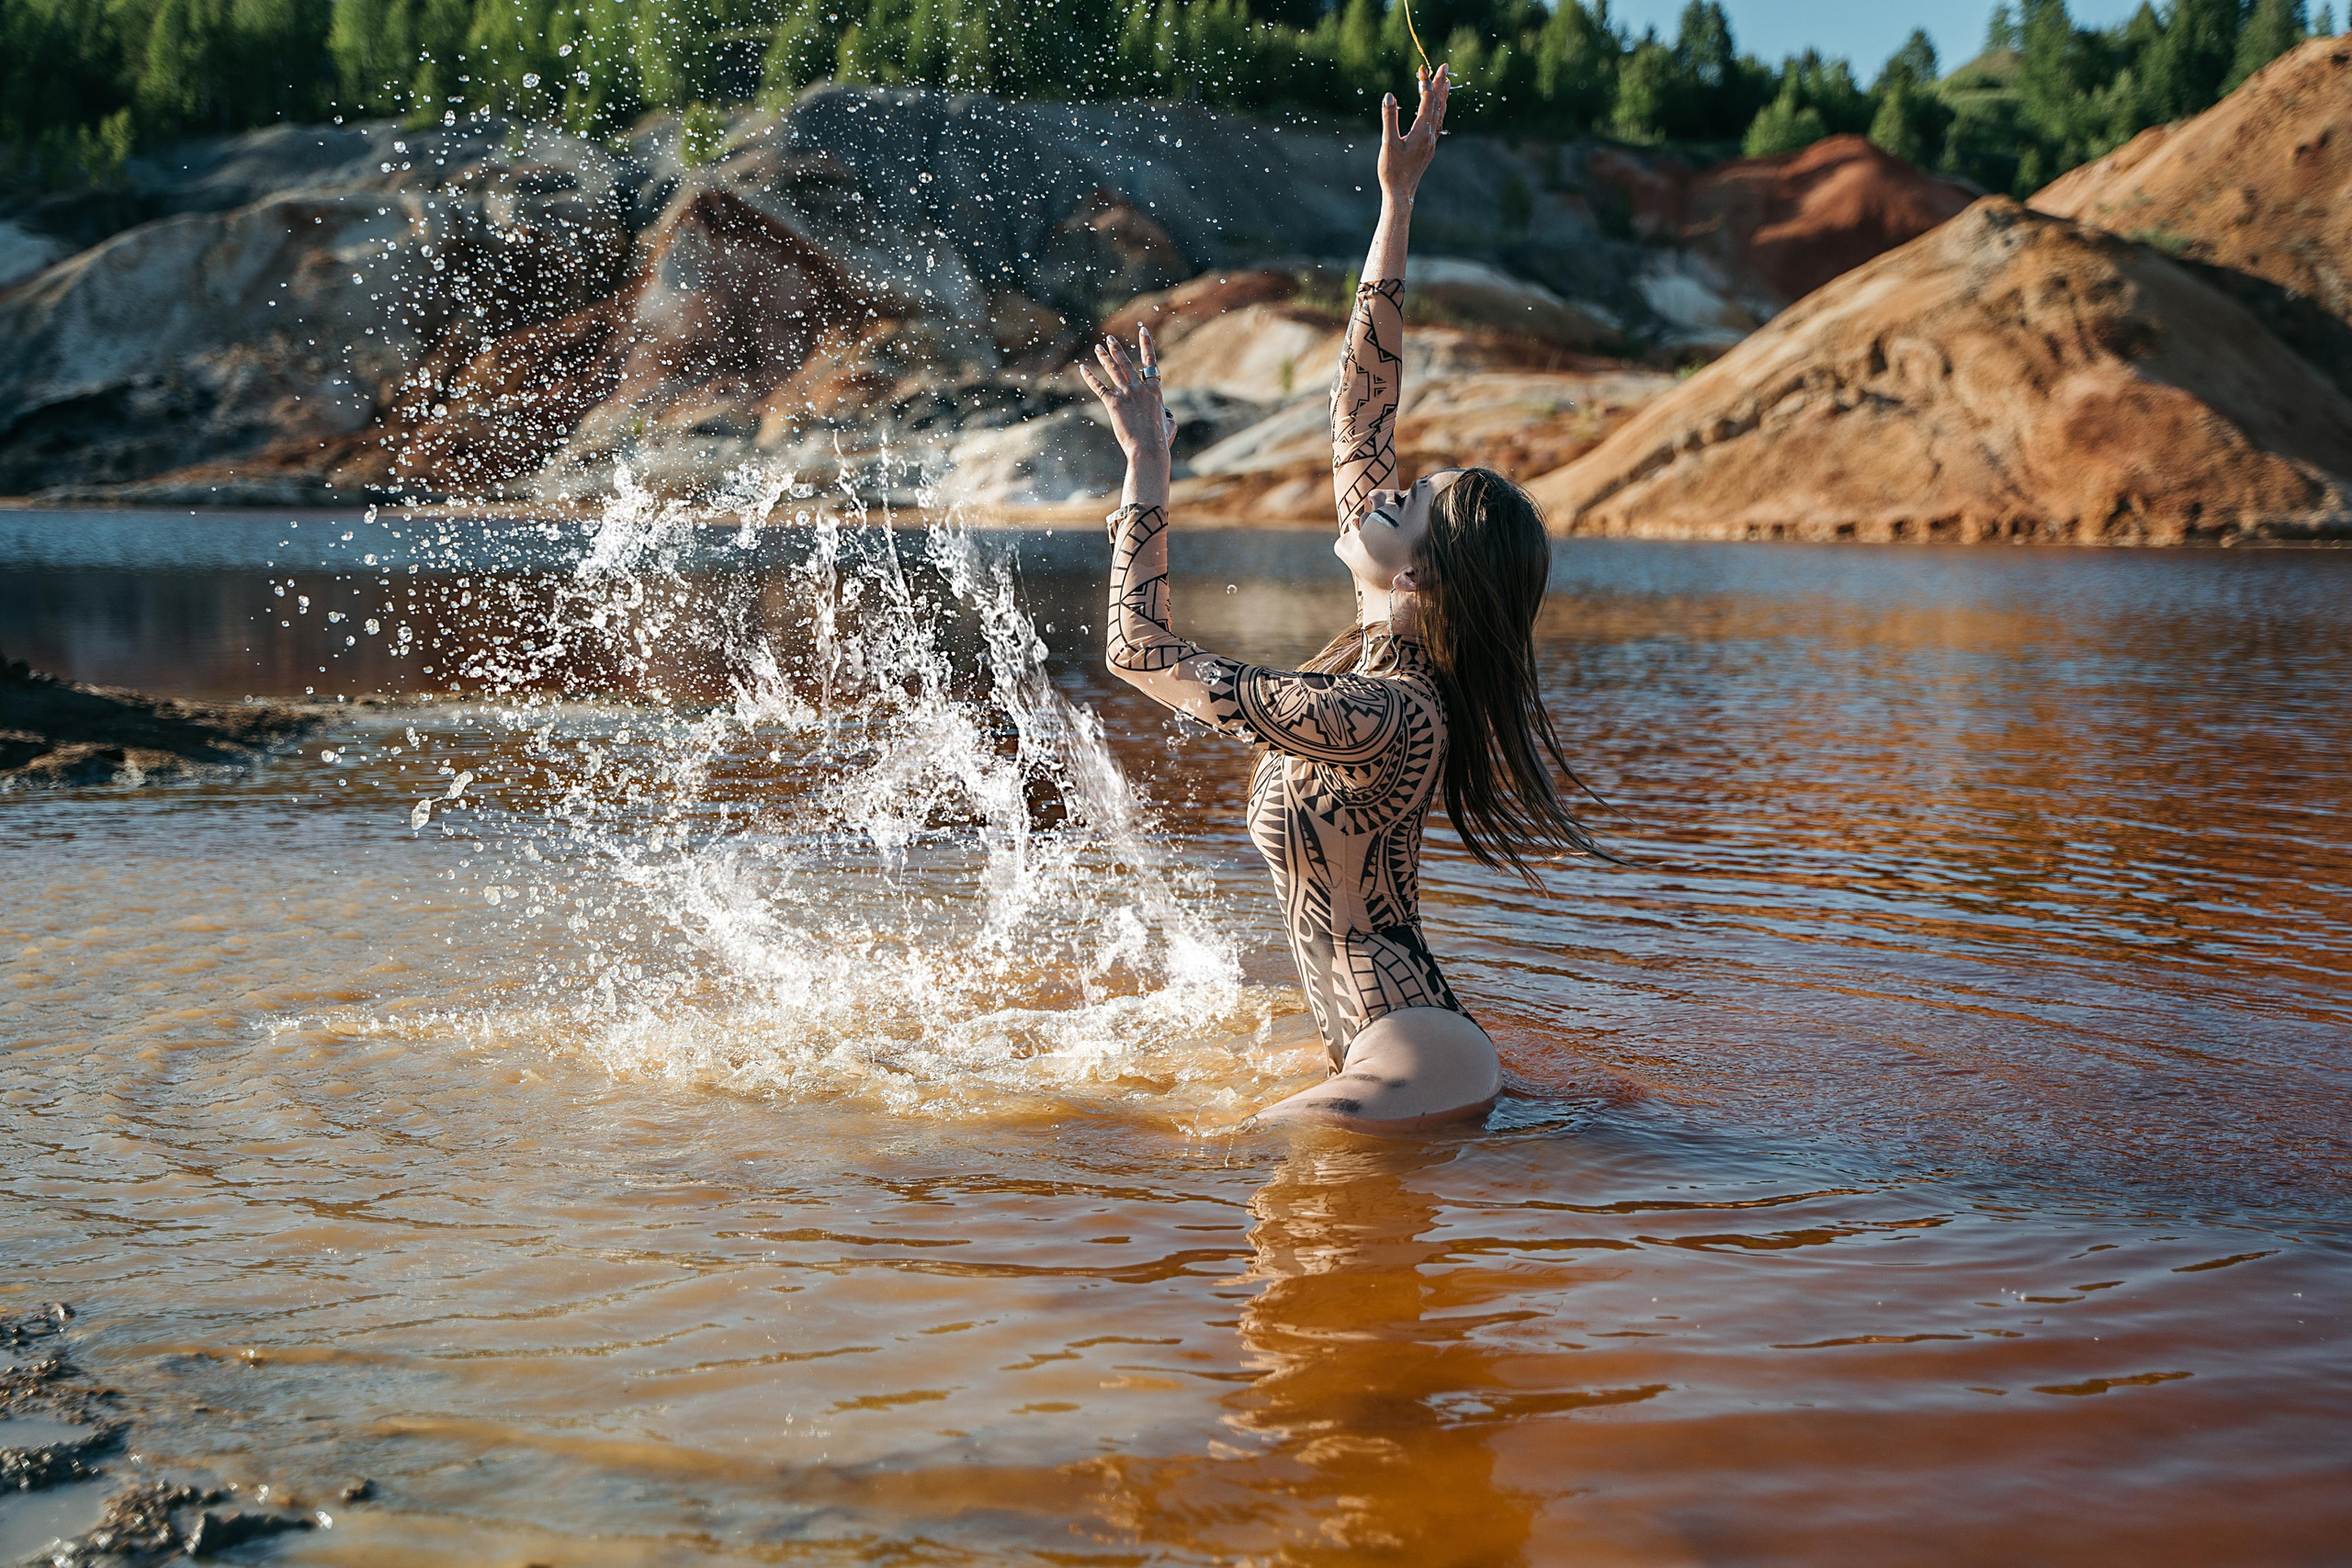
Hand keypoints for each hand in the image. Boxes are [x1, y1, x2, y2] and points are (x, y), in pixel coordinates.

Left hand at [1078, 327, 1173, 464]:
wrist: (1148, 449)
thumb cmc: (1159, 442)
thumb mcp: (1169, 426)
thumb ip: (1168, 418)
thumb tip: (1167, 418)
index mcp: (1155, 392)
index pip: (1150, 363)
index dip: (1146, 345)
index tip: (1142, 331)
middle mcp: (1140, 389)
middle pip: (1127, 363)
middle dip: (1117, 349)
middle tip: (1109, 339)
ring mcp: (1127, 394)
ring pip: (1114, 370)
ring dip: (1104, 357)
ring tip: (1098, 347)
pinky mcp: (1113, 404)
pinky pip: (1099, 387)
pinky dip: (1090, 377)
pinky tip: (1083, 368)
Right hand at [1378, 63, 1448, 199]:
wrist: (1401, 193)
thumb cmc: (1392, 170)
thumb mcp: (1388, 143)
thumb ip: (1390, 118)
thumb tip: (1390, 95)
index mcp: (1422, 131)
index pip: (1427, 100)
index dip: (1425, 82)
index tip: (1421, 68)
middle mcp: (1431, 135)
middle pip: (1438, 103)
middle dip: (1440, 83)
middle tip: (1445, 65)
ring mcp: (1431, 142)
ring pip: (1440, 114)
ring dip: (1442, 96)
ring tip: (1445, 83)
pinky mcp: (1428, 148)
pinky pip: (1437, 123)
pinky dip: (1438, 111)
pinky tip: (1436, 110)